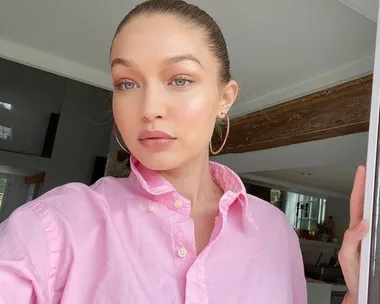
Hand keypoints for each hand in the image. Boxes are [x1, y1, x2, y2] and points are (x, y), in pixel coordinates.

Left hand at [338, 166, 368, 302]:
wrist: (362, 292)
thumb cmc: (353, 275)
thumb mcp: (347, 257)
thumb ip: (351, 239)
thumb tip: (363, 223)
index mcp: (355, 229)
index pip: (357, 203)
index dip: (359, 186)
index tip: (363, 170)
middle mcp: (364, 229)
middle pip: (368, 203)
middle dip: (370, 185)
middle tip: (374, 170)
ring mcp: (374, 234)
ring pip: (377, 212)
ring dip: (378, 198)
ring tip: (379, 183)